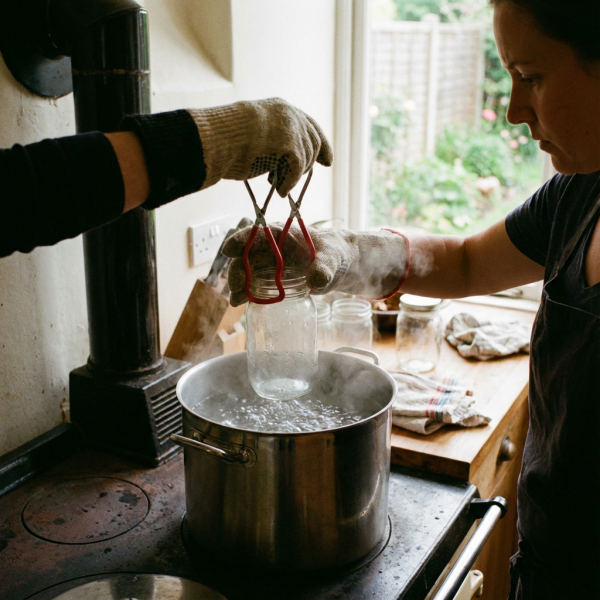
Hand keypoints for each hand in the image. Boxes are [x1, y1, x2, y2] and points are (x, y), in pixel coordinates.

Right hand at [188, 98, 332, 196]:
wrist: (218, 138)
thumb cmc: (226, 139)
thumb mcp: (255, 133)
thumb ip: (274, 141)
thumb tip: (285, 162)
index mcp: (280, 108)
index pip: (309, 125)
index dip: (321, 145)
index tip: (327, 161)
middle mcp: (290, 115)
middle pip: (313, 141)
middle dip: (311, 162)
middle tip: (300, 178)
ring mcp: (292, 128)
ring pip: (306, 157)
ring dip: (294, 175)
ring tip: (279, 185)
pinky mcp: (291, 144)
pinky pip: (297, 169)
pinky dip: (290, 182)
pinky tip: (280, 190)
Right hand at [222, 225, 409, 306]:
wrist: (343, 264)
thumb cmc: (336, 253)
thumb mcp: (332, 257)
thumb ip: (324, 267)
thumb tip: (317, 280)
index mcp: (283, 233)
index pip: (256, 233)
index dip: (240, 240)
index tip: (228, 251)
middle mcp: (272, 247)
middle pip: (247, 256)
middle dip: (238, 271)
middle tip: (236, 290)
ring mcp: (271, 263)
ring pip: (248, 271)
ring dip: (239, 285)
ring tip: (236, 302)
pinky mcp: (274, 278)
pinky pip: (256, 284)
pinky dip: (248, 293)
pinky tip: (243, 304)